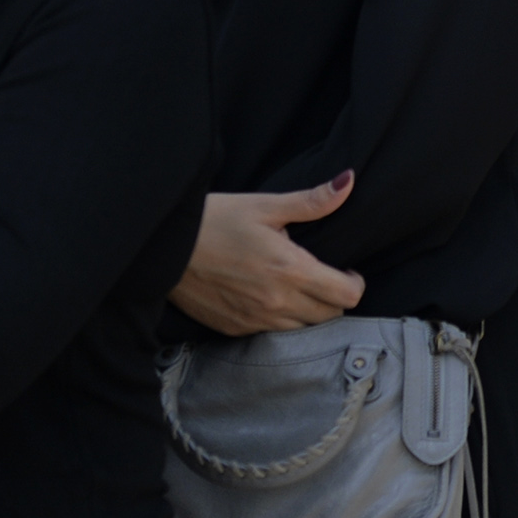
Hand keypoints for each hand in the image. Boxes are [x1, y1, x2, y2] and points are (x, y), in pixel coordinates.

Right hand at [172, 176, 366, 335]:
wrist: (163, 248)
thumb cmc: (215, 219)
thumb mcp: (264, 205)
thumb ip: (311, 201)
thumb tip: (348, 182)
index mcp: (290, 270)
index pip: (346, 295)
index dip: (355, 284)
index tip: (347, 271)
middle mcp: (276, 302)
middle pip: (330, 317)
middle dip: (335, 299)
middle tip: (325, 278)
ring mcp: (254, 320)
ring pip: (303, 330)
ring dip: (310, 313)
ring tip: (299, 289)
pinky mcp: (234, 329)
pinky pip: (271, 334)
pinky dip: (280, 321)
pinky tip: (271, 299)